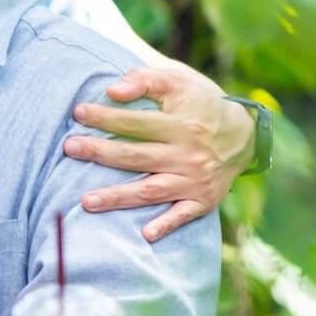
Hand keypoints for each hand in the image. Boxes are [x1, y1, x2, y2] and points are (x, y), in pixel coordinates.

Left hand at [63, 63, 255, 241]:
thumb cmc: (201, 102)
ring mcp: (195, 181)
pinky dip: (166, 225)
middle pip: (136, 157)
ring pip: (150, 191)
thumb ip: (145, 80)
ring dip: (118, 197)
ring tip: (86, 201)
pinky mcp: (203, 200)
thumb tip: (112, 91)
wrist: (246, 134)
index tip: (78, 112)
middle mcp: (187, 155)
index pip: (135, 122)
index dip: (105, 117)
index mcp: (181, 125)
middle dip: (100, 153)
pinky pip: (183, 215)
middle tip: (69, 148)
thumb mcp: (178, 81)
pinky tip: (145, 234)